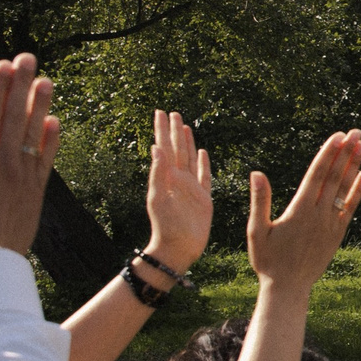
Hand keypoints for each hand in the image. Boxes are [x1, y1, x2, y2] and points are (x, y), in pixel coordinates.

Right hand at [0, 54, 59, 259]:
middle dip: (21, 85)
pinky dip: (50, 140)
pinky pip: (45, 160)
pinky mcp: (35, 194)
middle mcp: (2, 164)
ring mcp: (22, 178)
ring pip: (34, 134)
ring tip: (47, 82)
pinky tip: (54, 123)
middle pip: (13, 116)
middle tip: (29, 58)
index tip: (3, 64)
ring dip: (39, 106)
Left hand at [143, 110, 212, 273]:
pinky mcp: (203, 199)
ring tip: (185, 127)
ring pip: (189, 159)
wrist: (178, 248)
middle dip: (174, 131)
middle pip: (177, 149)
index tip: (160, 112)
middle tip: (173, 113)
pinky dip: (203, 164)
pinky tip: (202, 153)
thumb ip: (157, 173)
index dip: (162, 130)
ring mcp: (191, 188)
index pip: (164, 147)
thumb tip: (156, 147)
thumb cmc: (165, 226)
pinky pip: (204, 176)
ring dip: (187, 143)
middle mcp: (178, 179)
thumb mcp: (158, 198)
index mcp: (166, 177)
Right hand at [247, 130, 360, 293]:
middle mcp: (319, 214)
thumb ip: (260, 201)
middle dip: (345, 152)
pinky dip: (358, 190)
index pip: (317, 174)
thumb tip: (257, 173)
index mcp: (299, 210)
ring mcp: (331, 224)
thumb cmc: (267, 260)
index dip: (328, 153)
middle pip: (335, 176)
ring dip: (354, 165)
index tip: (338, 136)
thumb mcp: (256, 231)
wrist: (288, 287)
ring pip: (345, 188)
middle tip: (356, 131)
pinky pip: (351, 207)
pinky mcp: (338, 233)